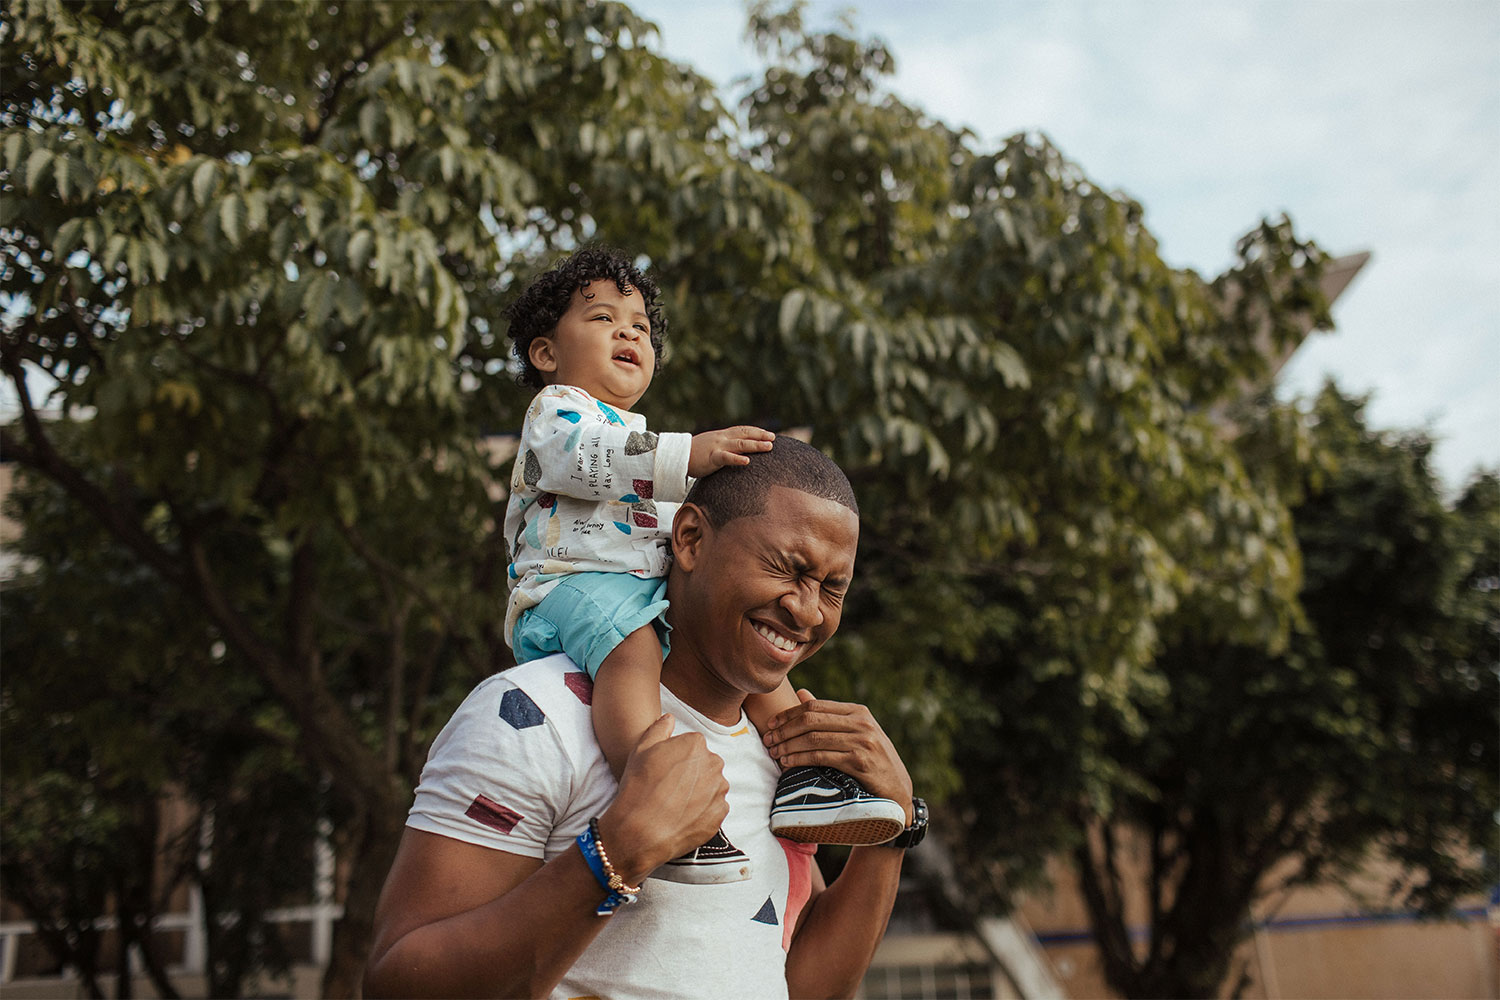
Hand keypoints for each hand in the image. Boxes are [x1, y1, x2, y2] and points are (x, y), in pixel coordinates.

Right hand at [596, 715, 729, 883]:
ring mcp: (719, 790)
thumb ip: (659, 728)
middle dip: (691, 774)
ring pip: (711, 786)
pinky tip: (683, 816)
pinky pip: (714, 808)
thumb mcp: (641, 749)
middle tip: (669, 789)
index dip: (676, 759)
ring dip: (699, 792)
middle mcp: (713, 764)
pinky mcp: (720, 814)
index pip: (692, 746)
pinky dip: (702, 811)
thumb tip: (670, 718)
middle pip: (705, 765)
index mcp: (696, 744)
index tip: (664, 772)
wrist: (640, 830)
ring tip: (675, 804)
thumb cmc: (638, 787)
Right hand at [688, 426, 774, 476]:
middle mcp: (722, 438)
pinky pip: (726, 457)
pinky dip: (737, 459)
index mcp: (722, 435)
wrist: (676, 456)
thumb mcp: (710, 447)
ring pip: (740, 444)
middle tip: (774, 438)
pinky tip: (748, 461)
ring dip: (756, 445)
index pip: (742, 430)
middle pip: (745, 434)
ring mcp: (717, 446)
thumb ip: (722, 448)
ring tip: (768, 447)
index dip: (756, 431)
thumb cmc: (693, 454)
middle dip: (760, 436)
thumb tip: (734, 453)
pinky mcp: (712, 457)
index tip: (768, 434)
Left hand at [762, 690, 914, 824]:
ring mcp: (863, 742)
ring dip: (788, 745)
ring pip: (814, 738)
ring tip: (774, 753)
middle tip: (768, 740)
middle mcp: (862, 723)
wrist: (898, 792)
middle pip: (811, 720)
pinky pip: (821, 757)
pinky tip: (788, 763)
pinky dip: (800, 759)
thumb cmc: (873, 762)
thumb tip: (802, 693)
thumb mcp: (855, 733)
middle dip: (785, 730)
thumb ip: (829, 715)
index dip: (788, 714)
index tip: (771, 724)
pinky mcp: (860, 762)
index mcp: (858, 712)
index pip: (815, 706)